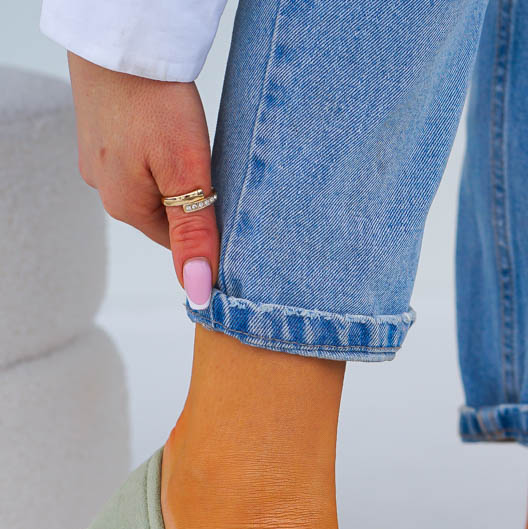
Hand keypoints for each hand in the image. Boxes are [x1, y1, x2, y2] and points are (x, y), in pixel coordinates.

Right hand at [67, 52, 217, 308]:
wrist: (121, 38)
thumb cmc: (155, 101)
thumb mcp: (186, 174)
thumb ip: (193, 234)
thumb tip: (196, 290)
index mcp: (125, 207)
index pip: (176, 242)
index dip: (205, 229)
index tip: (227, 207)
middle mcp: (105, 189)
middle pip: (164, 214)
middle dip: (190, 200)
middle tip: (214, 170)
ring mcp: (99, 158)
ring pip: (151, 183)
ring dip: (174, 173)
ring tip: (190, 145)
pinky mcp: (100, 131)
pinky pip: (137, 156)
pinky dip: (157, 149)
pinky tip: (168, 129)